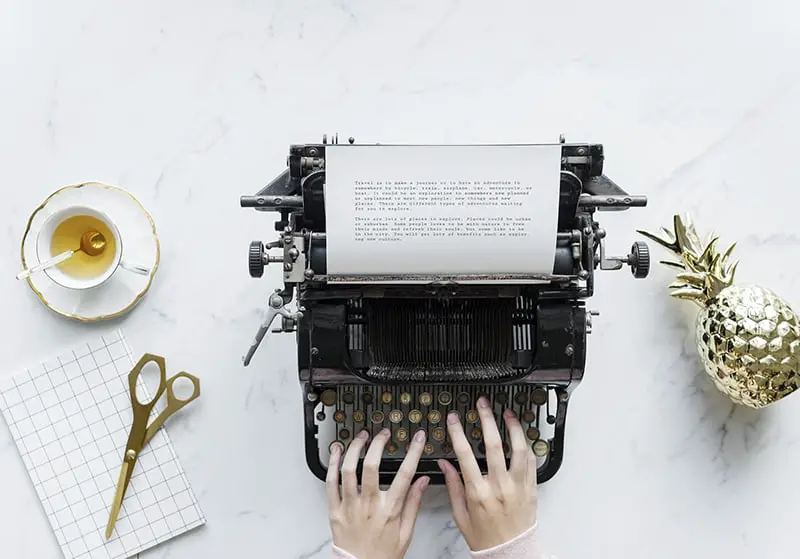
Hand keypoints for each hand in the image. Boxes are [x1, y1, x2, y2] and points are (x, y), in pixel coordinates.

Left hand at [327, 428, 430, 558]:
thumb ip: (413, 504)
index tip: (418, 438)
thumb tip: (422, 481)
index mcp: (389, 510)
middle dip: (378, 444)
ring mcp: (349, 506)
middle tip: (383, 434)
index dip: (413, 452)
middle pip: (372, 466)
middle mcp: (368, 505)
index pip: (404, 474)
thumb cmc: (382, 555)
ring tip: (361, 437)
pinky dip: (332, 464)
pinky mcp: (334, 510)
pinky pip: (330, 483)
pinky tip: (336, 451)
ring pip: (348, 470)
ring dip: (354, 449)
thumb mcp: (406, 533)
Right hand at [437, 397, 537, 550]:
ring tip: (508, 413)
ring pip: (519, 449)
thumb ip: (453, 486)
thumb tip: (445, 464)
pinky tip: (521, 435)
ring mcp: (518, 486)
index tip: (454, 419)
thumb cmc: (485, 537)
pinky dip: (526, 445)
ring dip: (513, 427)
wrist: (510, 553)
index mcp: (478, 493)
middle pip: (494, 444)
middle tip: (483, 404)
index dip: (458, 432)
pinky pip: (531, 462)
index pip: (465, 455)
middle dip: (487, 419)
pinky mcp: (531, 489)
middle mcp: (499, 487)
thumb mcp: (460, 514)